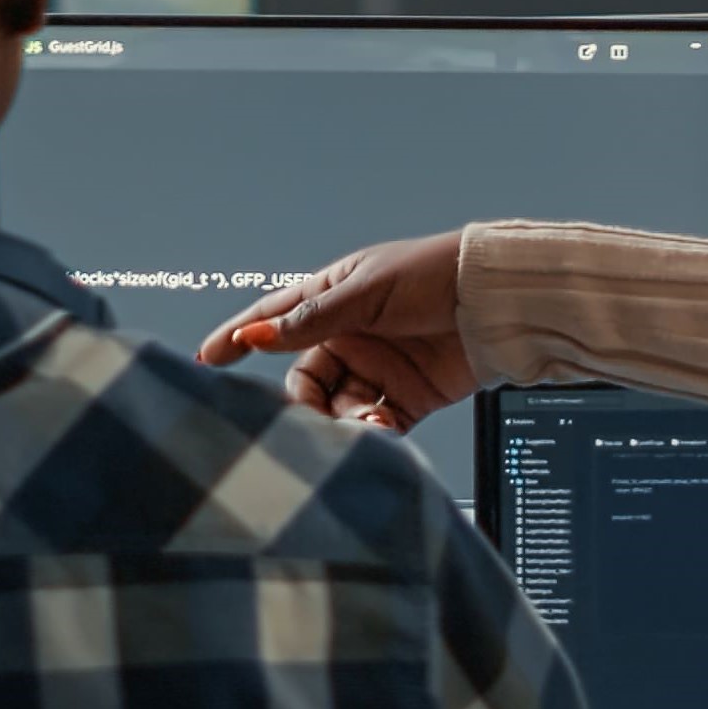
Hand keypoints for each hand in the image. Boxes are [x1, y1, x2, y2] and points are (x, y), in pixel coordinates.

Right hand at [200, 231, 475, 429]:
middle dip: (303, 401)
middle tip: (307, 414)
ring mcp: (377, 370)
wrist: (499, 300)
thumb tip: (253, 334)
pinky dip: (373, 433)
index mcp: (332, 301)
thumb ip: (309, 321)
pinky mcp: (407, 399)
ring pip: (337, 407)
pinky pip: (376, 425)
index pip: (273, 320)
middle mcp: (349, 337)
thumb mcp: (365, 292)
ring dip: (343, 420)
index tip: (208, 360)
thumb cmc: (433, 275)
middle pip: (304, 379)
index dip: (239, 338)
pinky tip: (379, 428)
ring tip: (364, 421)